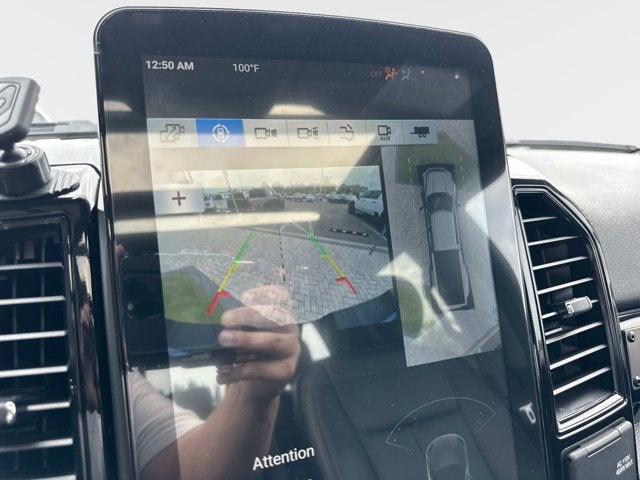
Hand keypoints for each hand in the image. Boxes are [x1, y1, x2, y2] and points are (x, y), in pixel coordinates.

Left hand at [216, 285, 299, 404]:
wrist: (256, 386)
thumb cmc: (248, 352)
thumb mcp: (244, 334)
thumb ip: (237, 325)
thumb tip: (219, 322)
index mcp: (280, 314)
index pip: (281, 296)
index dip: (266, 293)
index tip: (245, 297)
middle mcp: (290, 328)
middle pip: (275, 316)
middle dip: (248, 315)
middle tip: (225, 320)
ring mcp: (291, 349)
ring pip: (272, 341)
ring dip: (246, 339)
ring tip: (223, 340)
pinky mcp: (286, 370)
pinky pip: (261, 368)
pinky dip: (238, 370)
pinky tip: (223, 372)